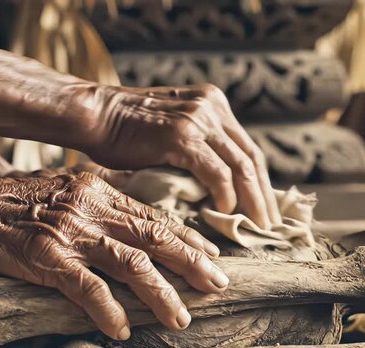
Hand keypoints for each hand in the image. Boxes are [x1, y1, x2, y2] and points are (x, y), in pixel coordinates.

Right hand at [0, 172, 225, 339]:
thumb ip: (103, 200)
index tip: (211, 254)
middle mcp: (93, 210)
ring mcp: (72, 234)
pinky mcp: (47, 259)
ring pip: (132, 265)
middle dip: (192, 262)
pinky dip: (108, 310)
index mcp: (101, 191)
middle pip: (155, 237)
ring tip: (182, 318)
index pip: (155, 217)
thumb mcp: (68, 187)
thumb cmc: (17, 201)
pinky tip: (123, 329)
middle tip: (219, 283)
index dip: (187, 237)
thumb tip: (135, 215)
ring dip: (162, 294)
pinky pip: (87, 289)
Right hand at [83, 84, 280, 227]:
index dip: (260, 181)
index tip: (266, 208)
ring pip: (240, 166)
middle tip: (270, 225)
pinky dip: (225, 194)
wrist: (94, 115)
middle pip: (250, 157)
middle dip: (264, 194)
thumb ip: (198, 144)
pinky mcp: (182, 136)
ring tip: (257, 226)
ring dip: (252, 200)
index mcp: (212, 103)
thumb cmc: (125, 131)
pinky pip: (216, 171)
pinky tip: (225, 211)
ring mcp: (198, 119)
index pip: (247, 147)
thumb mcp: (172, 129)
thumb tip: (218, 183)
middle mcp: (211, 107)